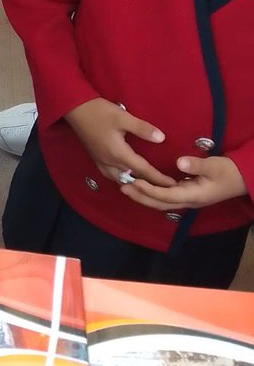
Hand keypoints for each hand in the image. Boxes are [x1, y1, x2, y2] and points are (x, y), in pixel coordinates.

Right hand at [64, 98, 175, 187]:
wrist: (74, 108)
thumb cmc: (99, 111)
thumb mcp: (122, 117)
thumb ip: (142, 129)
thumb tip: (162, 139)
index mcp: (118, 154)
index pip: (143, 171)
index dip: (159, 178)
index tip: (174, 185)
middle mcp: (109, 162)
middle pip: (132, 180)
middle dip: (148, 185)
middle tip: (163, 188)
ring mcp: (100, 161)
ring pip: (119, 180)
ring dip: (134, 184)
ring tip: (146, 184)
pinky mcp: (95, 158)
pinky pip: (111, 175)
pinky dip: (121, 179)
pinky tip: (125, 175)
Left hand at [121, 155, 246, 211]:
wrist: (242, 179)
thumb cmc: (229, 172)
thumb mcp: (215, 166)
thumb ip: (197, 165)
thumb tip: (180, 163)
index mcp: (194, 195)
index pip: (167, 196)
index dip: (151, 190)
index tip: (136, 182)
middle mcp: (188, 200)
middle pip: (160, 203)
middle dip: (141, 197)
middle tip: (123, 187)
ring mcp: (187, 198)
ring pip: (162, 202)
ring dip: (144, 196)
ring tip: (126, 187)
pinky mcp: (187, 193)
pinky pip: (166, 197)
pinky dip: (152, 193)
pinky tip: (141, 186)